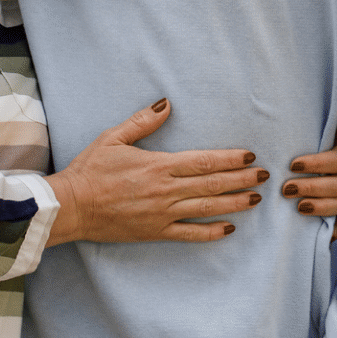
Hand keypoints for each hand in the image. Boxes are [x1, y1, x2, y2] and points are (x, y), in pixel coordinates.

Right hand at [45, 99, 266, 245]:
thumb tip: (167, 104)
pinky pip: (190, 233)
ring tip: (256, 199)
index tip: (250, 155)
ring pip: (208, 208)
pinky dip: (212, 232)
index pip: (204, 161)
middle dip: (242, 179)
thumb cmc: (90, 170)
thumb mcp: (113, 138)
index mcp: (158, 165)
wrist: (72, 206)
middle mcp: (166, 190)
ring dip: (235, 202)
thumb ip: (142, 122)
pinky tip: (229, 228)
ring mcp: (163, 213)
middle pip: (213, 184)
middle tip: (264, 176)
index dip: (230, 158)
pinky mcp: (156, 232)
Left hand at [284, 102, 336, 239]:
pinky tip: (326, 234)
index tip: (292, 165)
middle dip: (311, 188)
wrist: (336, 143)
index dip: (315, 164)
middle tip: (286, 189)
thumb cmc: (327, 132)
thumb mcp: (329, 121)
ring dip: (321, 208)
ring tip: (299, 208)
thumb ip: (334, 116)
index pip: (336, 160)